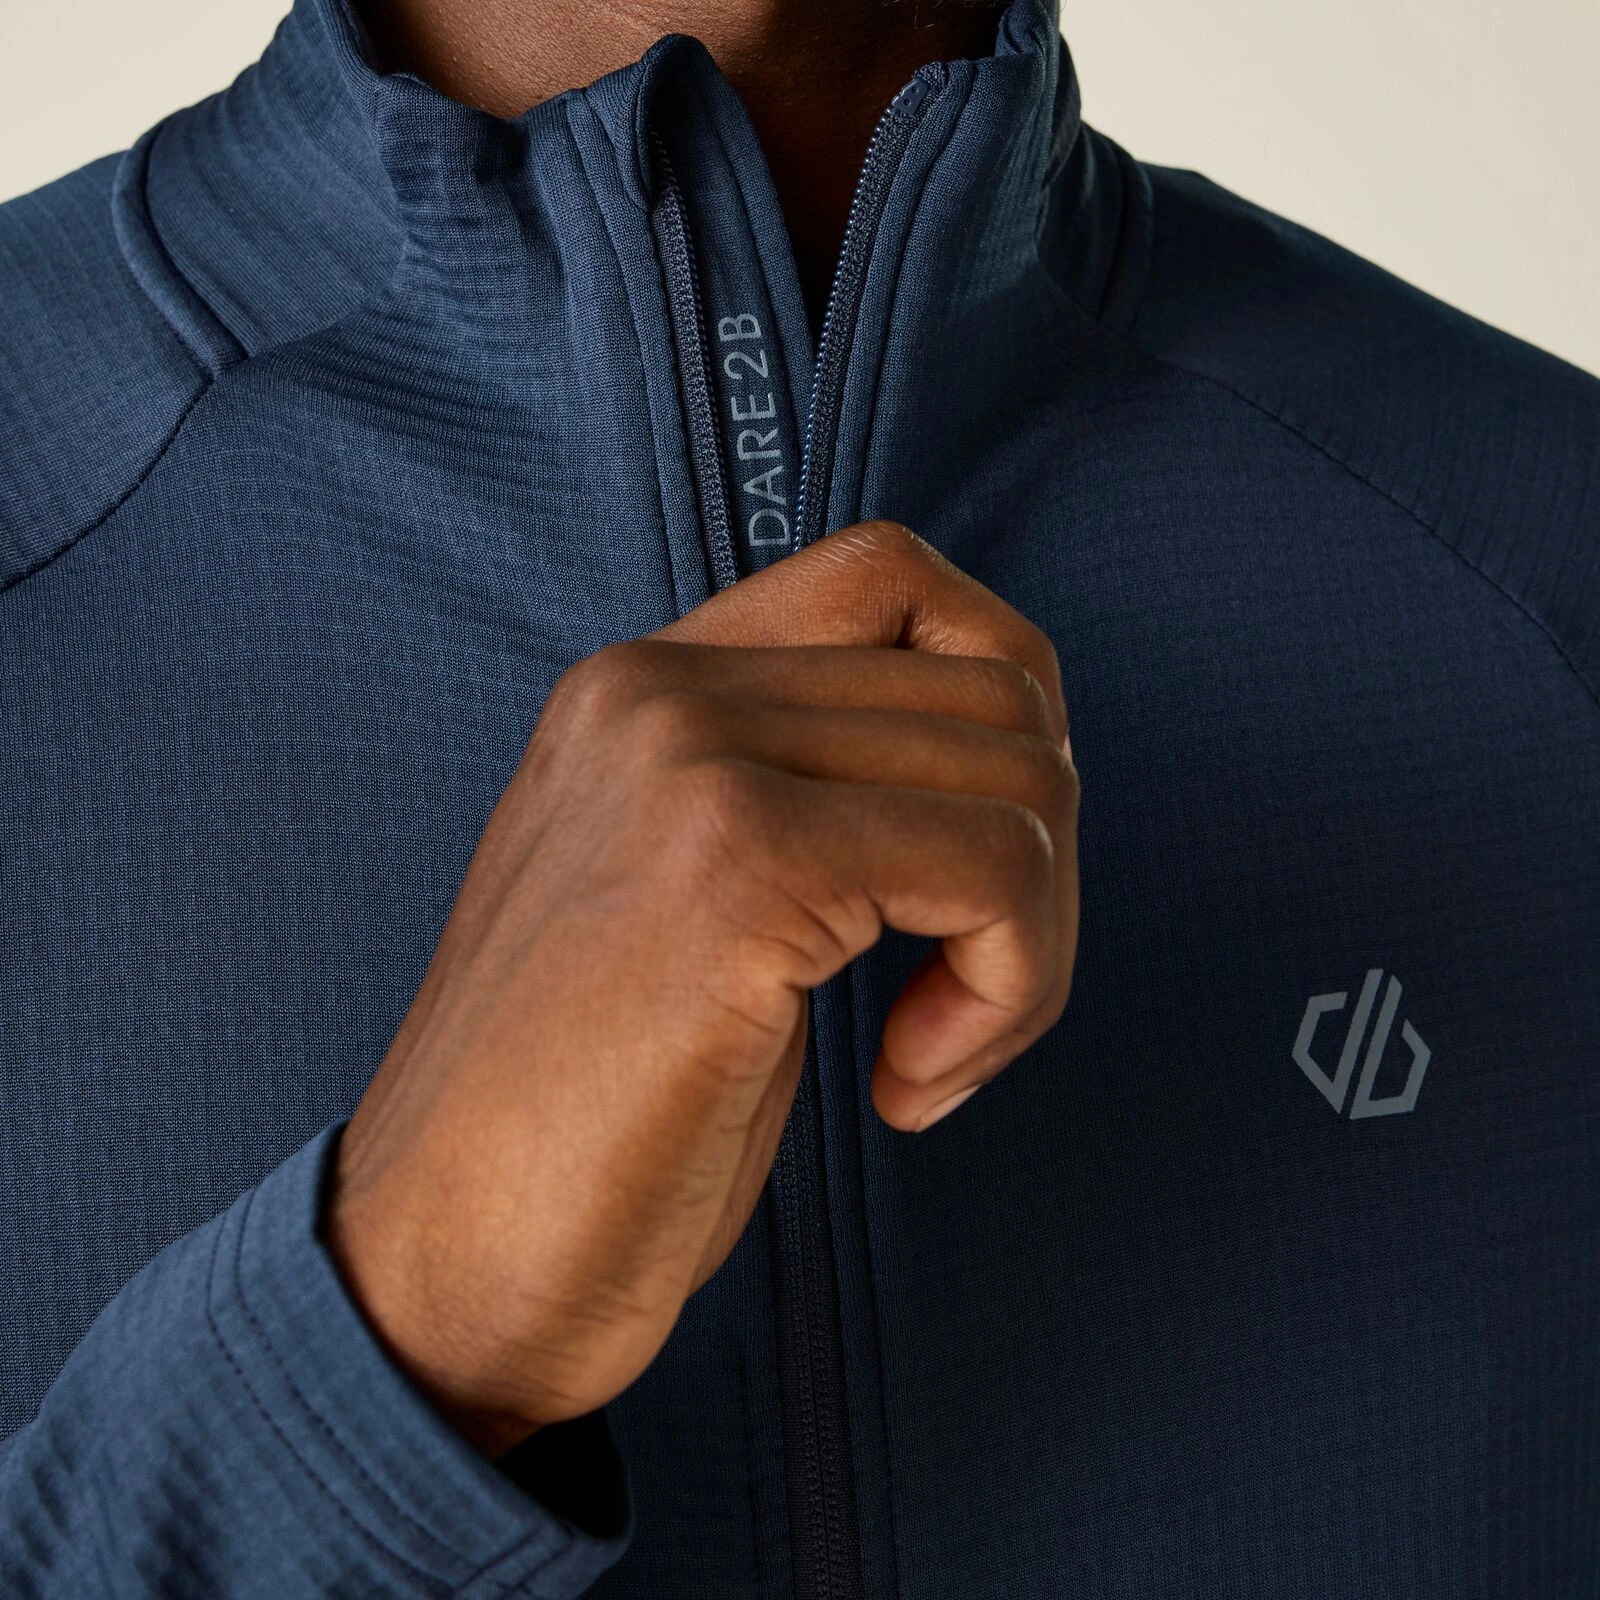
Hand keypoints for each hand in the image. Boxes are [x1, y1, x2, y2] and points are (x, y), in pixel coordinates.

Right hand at [325, 521, 1078, 1458]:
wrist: (437, 1270)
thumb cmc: (584, 1121)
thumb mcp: (685, 906)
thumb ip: (800, 797)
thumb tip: (997, 776)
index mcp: (639, 690)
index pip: (892, 577)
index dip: (999, 701)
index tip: (977, 861)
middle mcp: (660, 692)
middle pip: (995, 687)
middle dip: (1042, 861)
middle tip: (972, 1002)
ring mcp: (692, 762)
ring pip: (1021, 774)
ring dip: (1034, 943)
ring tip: (934, 1054)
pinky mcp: (740, 864)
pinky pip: (999, 866)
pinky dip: (1013, 989)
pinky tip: (909, 1086)